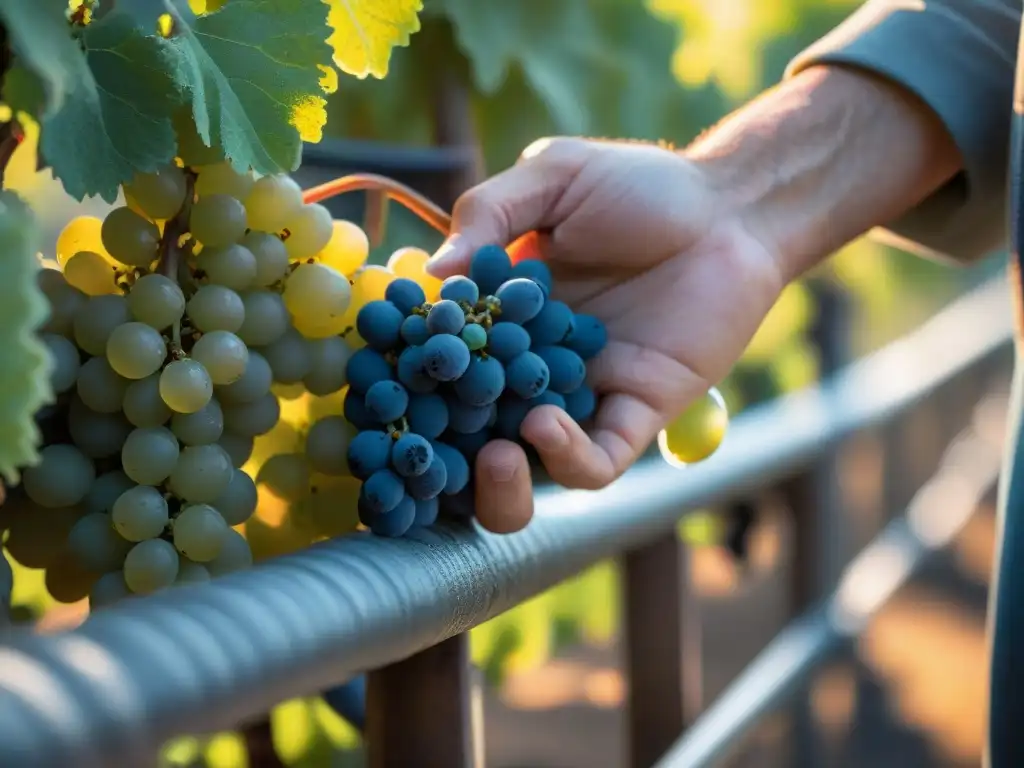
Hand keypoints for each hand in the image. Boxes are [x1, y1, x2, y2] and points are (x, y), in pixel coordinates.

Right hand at [427, 137, 785, 533]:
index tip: (380, 386)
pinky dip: (565, 456)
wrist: (731, 209)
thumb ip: (489, 213)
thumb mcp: (554, 178)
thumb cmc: (643, 186)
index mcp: (501, 316)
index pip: (442, 360)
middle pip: (473, 432)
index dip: (408, 378)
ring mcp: (580, 395)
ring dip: (499, 479)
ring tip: (492, 454)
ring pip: (528, 468)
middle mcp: (531, 366)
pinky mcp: (633, 413)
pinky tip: (545, 423)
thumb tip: (430, 274)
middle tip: (423, 449)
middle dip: (445, 456)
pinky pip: (595, 461)